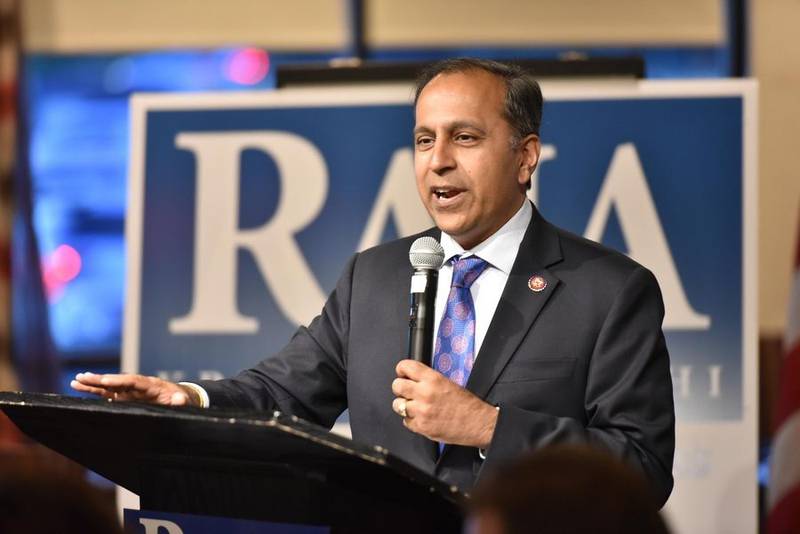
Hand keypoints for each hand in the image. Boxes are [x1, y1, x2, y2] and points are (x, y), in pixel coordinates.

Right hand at [70, 372, 197, 405]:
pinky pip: (107, 393)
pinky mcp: (124, 397)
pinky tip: (80, 388)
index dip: (119, 381)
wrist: (178, 399)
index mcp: (150, 385)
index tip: (105, 380)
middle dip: (101, 379)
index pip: (133, 381)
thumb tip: (179, 399)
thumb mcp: (183, 401)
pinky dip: (95, 391)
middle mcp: (137, 386)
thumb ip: (180, 400)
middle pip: (117, 380)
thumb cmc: (179, 400)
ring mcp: (129, 391)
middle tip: (83, 376)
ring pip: (109, 386)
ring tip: (76, 380)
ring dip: (93, 383)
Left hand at [391, 359, 497, 447]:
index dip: (402, 370)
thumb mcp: (447, 383)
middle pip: (396, 386)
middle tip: (406, 391)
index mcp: (432, 379)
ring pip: (397, 405)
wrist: (477, 423)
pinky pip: (405, 421)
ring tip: (415, 406)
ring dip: (404, 405)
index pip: (405, 366)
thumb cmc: (466, 404)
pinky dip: (411, 420)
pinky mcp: (421, 426)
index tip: (402, 373)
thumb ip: (427, 380)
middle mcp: (425, 393)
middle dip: (400, 388)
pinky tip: (422, 418)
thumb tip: (411, 378)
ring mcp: (421, 411)